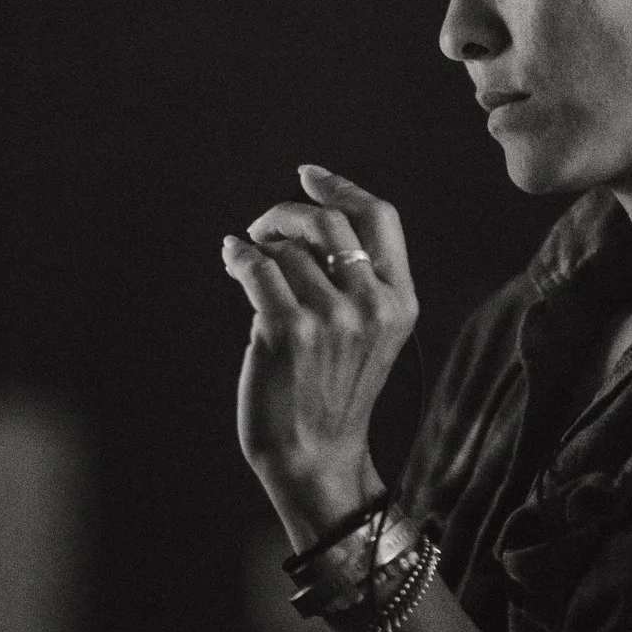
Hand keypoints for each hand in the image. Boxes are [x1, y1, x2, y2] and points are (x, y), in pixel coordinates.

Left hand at [220, 166, 419, 538]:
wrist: (315, 455)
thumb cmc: (334, 393)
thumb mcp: (371, 335)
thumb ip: (358, 282)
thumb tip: (307, 223)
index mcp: (399, 302)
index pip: (380, 219)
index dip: (341, 188)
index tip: (309, 175)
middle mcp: (372, 305)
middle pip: (328, 222)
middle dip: (287, 213)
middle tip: (263, 226)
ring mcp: (331, 318)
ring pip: (287, 249)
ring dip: (260, 249)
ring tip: (251, 267)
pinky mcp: (288, 330)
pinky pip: (256, 268)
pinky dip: (238, 257)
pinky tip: (232, 258)